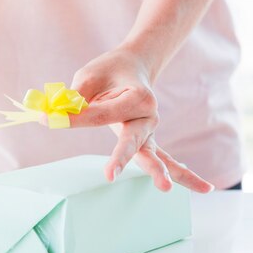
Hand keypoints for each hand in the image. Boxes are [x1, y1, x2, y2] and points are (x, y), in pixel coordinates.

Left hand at [69, 47, 213, 192]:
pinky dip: (184, 174)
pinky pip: (163, 159)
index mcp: (136, 96)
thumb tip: (57, 117)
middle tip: (109, 175)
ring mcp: (151, 131)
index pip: (101, 114)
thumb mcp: (88, 77)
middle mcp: (149, 115)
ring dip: (161, 171)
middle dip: (119, 157)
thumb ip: (76, 98)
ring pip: (154, 154)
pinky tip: (206, 188)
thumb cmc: (109, 70)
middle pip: (132, 140)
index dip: (74, 117)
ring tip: (165, 188)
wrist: (135, 64)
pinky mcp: (148, 141)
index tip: (46, 117)